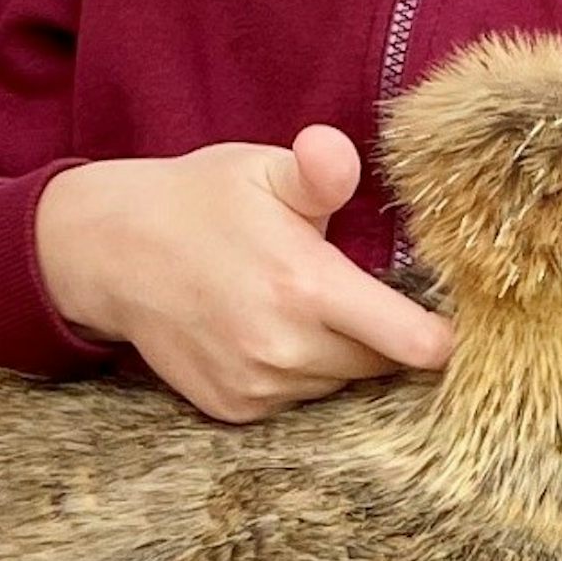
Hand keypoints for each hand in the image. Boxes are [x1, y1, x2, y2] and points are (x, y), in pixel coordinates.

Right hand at [34, 127, 454, 423]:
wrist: (111, 253)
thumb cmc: (200, 201)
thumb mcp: (262, 170)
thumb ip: (318, 171)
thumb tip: (336, 151)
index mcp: (307, 287)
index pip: (414, 344)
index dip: (443, 335)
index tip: (450, 318)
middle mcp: (285, 350)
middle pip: (381, 365)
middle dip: (385, 336)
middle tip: (356, 294)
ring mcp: (256, 386)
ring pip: (338, 384)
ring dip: (338, 356)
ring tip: (299, 304)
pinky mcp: (232, 409)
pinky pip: (295, 401)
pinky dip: (296, 374)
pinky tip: (267, 330)